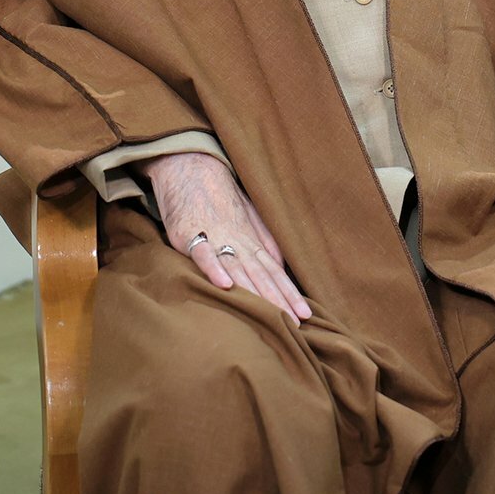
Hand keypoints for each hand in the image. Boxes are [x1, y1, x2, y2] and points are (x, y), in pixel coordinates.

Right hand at [142, 151, 311, 323]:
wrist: (191, 167)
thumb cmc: (220, 195)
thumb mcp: (249, 215)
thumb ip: (265, 240)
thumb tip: (283, 265)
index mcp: (252, 239)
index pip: (275, 271)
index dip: (290, 293)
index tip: (305, 316)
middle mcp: (238, 241)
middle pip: (262, 276)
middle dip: (280, 301)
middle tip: (296, 326)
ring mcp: (214, 238)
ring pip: (238, 269)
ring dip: (255, 293)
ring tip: (271, 314)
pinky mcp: (189, 235)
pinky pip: (203, 254)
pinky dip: (214, 269)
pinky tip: (225, 286)